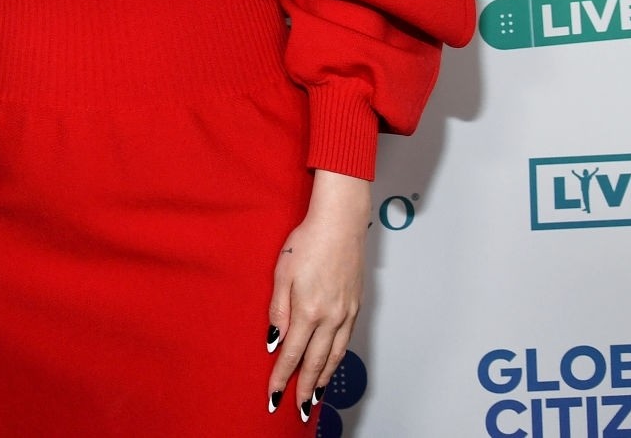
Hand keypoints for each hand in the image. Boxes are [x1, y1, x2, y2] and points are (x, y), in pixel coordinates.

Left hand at [266, 171, 368, 421]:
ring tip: (315, 395)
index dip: (283, 378)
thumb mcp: (281, 273)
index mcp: (308, 310)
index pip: (292, 354)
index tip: (275, 396)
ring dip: (323, 377)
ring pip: (334, 355)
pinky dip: (337, 358)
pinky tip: (331, 363)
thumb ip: (278, 310)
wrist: (340, 223)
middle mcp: (330, 317)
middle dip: (305, 388)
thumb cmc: (307, 241)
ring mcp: (346, 313)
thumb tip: (274, 341)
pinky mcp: (356, 306)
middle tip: (298, 408)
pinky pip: (346, 340)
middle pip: (316, 362)